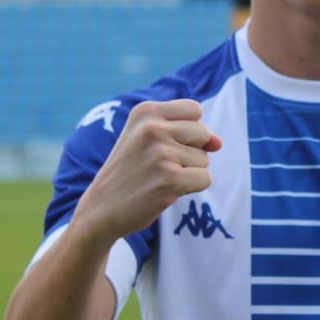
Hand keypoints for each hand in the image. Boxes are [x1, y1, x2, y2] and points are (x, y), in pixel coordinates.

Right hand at [72, 99, 221, 246]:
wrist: (100, 209)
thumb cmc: (131, 172)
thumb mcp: (148, 139)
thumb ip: (188, 132)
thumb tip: (219, 143)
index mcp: (145, 111)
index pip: (194, 110)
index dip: (188, 131)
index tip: (162, 144)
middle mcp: (152, 128)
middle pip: (203, 134)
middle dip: (190, 153)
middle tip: (158, 165)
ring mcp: (161, 154)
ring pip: (205, 159)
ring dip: (188, 173)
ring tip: (157, 178)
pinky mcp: (170, 180)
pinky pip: (205, 179)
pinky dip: (191, 188)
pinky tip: (165, 191)